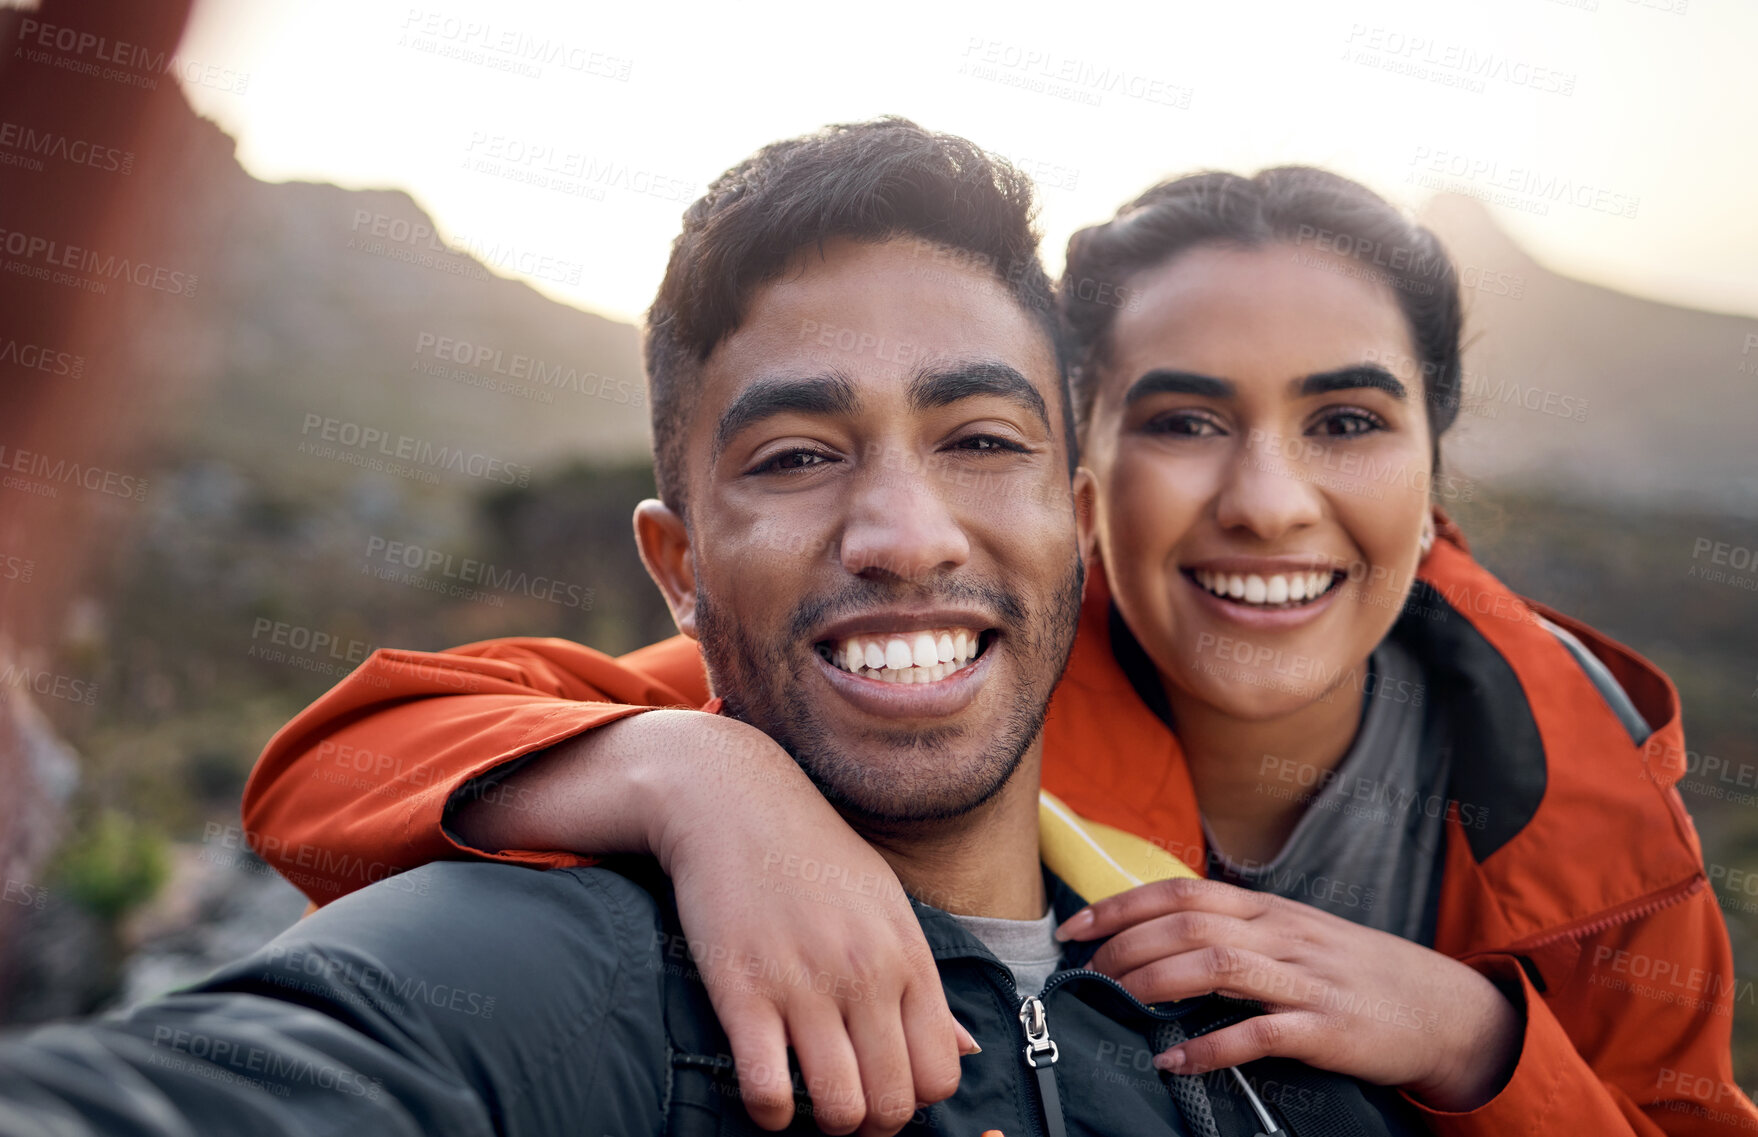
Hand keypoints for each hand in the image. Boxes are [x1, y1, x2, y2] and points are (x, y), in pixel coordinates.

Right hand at [645, 713, 974, 1134]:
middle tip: (848, 1107)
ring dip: (825, 1123)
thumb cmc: (813, 854)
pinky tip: (766, 1093)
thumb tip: (967, 1049)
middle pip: (894, 1103)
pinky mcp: (742, 991)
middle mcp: (865, 975)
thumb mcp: (886, 905)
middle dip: (872, 1125)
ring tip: (810, 1102)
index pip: (942, 1073)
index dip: (916, 1099)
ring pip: (838, 1109)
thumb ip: (924, 982)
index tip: (888, 1087)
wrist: (733, 802)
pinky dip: (769, 1112)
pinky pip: (767, 1089)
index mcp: (908, 955)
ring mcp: (804, 985)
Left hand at [1057, 877, 1521, 1111]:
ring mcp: (1306, 979)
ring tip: (1116, 1003)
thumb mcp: (1296, 936)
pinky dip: (1210, 1046)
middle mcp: (1283, 934)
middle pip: (1188, 922)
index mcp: (1270, 910)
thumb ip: (1239, 932)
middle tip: (1086, 972)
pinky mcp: (1327, 1028)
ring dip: (1155, 982)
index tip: (1075, 928)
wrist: (1445, 1009)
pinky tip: (1174, 1059)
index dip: (1121, 906)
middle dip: (1126, 944)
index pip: (1182, 891)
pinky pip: (1260, 1032)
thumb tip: (1162, 940)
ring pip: (1216, 964)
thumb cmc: (1358, 973)